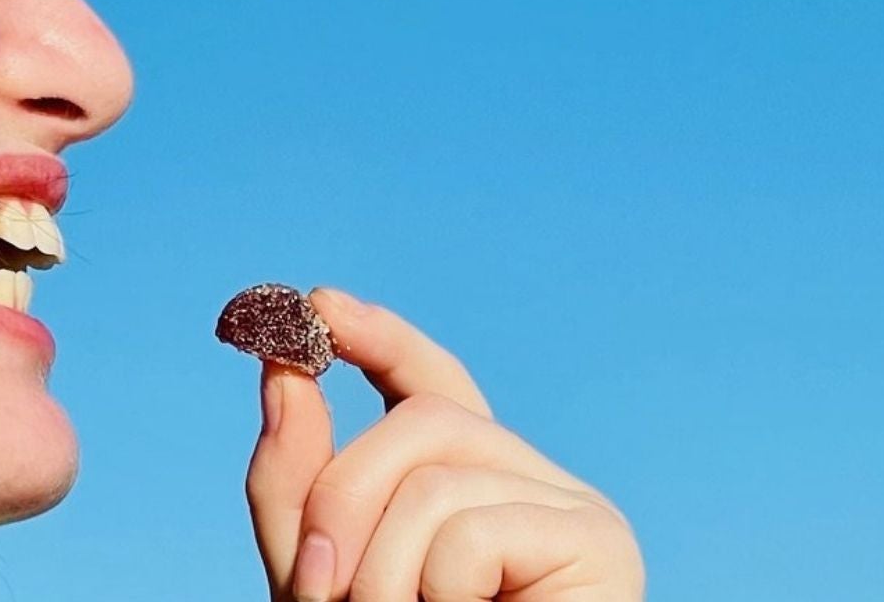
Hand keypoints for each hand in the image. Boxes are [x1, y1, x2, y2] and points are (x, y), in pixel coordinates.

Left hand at [245, 288, 643, 600]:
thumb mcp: (320, 580)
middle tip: (313, 594)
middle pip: (412, 425)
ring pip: (434, 474)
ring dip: (378, 569)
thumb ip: (296, 483)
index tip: (314, 309)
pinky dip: (434, 591)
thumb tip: (282, 373)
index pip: (432, 384)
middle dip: (337, 502)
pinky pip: (472, 527)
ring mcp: (571, 506)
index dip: (377, 338)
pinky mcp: (601, 544)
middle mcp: (526, 482)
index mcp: (467, 486)